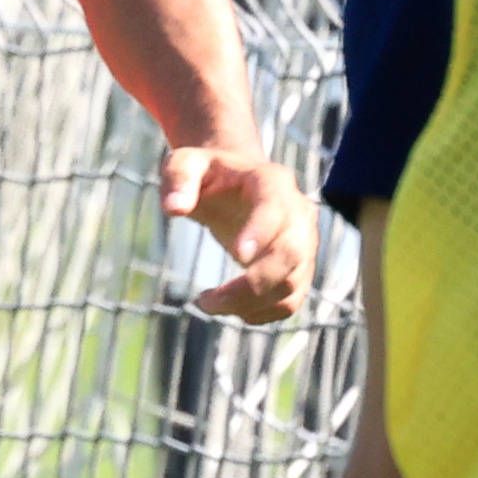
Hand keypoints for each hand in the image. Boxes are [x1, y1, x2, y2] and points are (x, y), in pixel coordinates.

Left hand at [163, 146, 311, 324]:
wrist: (236, 183)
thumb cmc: (209, 174)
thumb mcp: (185, 163)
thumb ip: (178, 178)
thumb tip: (174, 209)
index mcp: (272, 182)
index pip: (275, 208)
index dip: (262, 232)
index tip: (238, 256)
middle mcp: (297, 213)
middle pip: (291, 254)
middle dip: (252, 285)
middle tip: (205, 301)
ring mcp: (304, 243)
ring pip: (292, 285)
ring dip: (250, 305)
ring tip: (207, 302)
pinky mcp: (299, 269)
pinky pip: (290, 302)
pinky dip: (260, 314)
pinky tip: (229, 308)